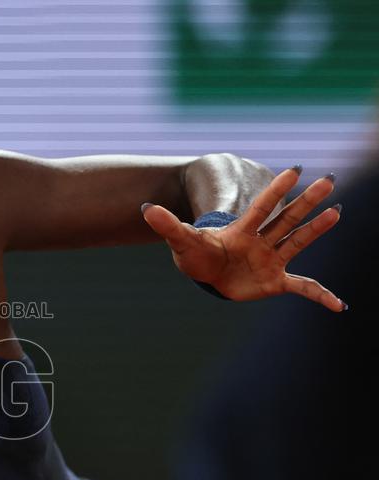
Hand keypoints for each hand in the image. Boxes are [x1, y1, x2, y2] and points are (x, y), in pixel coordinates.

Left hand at [141, 167, 345, 310]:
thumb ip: (168, 225)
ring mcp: (271, 259)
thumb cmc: (196, 255)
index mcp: (241, 231)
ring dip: (316, 230)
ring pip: (297, 241)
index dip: (276, 190)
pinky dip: (320, 295)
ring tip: (337, 213)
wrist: (207, 275)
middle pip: (286, 218)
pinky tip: (338, 305)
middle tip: (328, 181)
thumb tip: (145, 209)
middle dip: (306, 202)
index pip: (261, 208)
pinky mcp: (276, 281)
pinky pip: (303, 287)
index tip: (296, 169)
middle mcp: (261, 241)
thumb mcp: (181, 241)